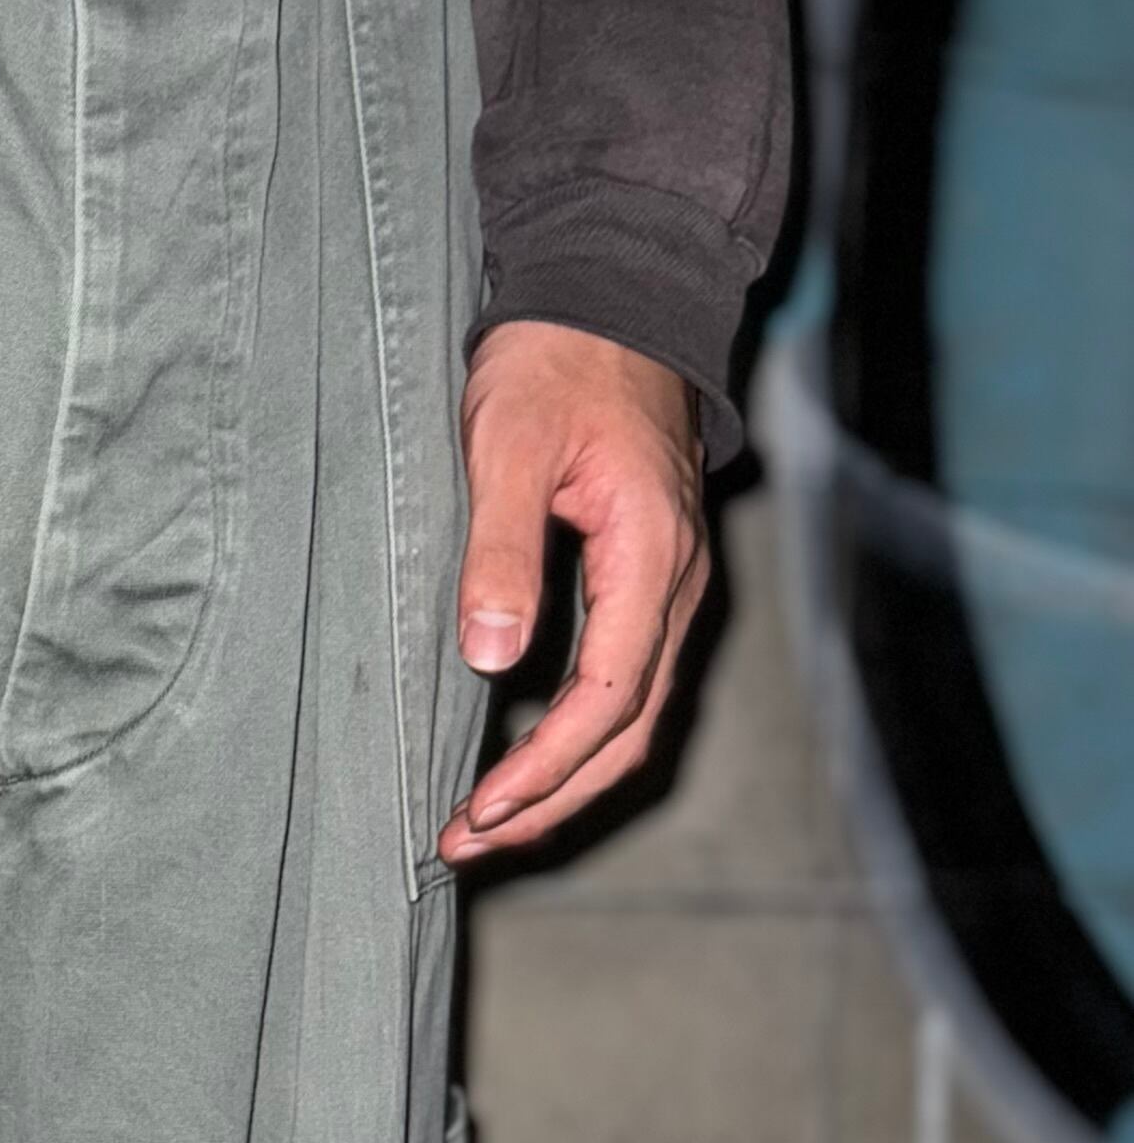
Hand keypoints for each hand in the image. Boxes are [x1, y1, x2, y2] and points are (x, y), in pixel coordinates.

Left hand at [436, 321, 708, 865]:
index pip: (608, 697)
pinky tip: (522, 759)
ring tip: (486, 825)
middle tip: (465, 844)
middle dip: (550, 800)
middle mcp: (678, 583)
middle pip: (629, 731)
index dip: (544, 768)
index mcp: (652, 554)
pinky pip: (626, 683)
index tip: (479, 811)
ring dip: (564, 780)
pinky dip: (577, 737)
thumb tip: (492, 658)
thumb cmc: (555, 362)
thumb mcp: (507, 448)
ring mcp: (671, 585)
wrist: (611, 298)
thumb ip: (502, 553)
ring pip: (634, 717)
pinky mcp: (649, 582)